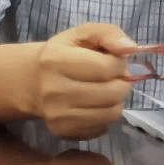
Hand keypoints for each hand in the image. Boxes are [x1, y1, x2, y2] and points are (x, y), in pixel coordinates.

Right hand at [33, 23, 135, 139]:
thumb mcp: (84, 33)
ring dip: (117, 101)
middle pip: (110, 93)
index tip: (117, 62)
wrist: (33, 81)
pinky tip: (97, 104)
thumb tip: (131, 49)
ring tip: (109, 90)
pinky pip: (101, 128)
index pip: (105, 68)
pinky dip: (106, 116)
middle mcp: (52, 90)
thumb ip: (109, 34)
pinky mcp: (61, 132)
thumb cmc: (64, 53)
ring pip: (110, 114)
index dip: (120, 65)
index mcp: (55, 60)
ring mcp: (55, 115)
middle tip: (116, 78)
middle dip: (122, 83)